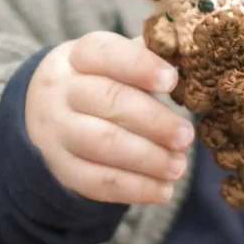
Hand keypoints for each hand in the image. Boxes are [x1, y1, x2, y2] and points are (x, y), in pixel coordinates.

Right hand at [25, 31, 194, 203]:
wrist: (47, 113)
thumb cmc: (103, 81)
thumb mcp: (118, 62)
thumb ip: (154, 58)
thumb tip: (196, 59)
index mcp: (79, 56)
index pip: (105, 53)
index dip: (140, 66)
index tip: (172, 81)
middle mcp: (62, 91)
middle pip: (108, 101)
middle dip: (153, 121)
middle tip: (186, 136)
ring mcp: (57, 131)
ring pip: (103, 144)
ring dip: (148, 158)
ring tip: (179, 166)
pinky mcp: (63, 169)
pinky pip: (98, 181)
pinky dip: (136, 189)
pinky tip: (164, 190)